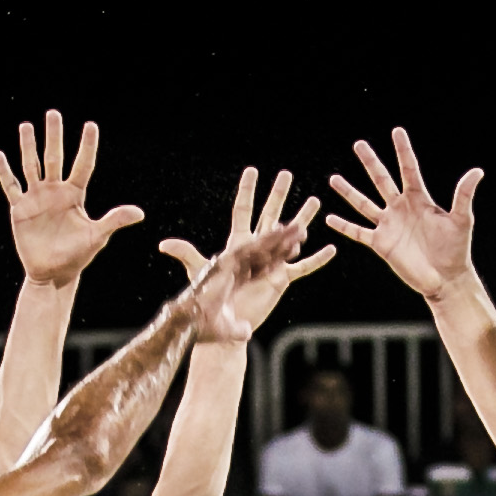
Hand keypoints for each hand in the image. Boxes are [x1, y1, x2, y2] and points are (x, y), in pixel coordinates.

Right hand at [0, 111, 143, 287]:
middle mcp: (55, 191)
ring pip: (32, 166)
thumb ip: (114, 221)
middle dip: (54, 136)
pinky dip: (4, 172)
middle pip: (54, 158)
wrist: (53, 273)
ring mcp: (37, 198)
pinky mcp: (20, 209)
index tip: (90, 125)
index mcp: (75, 195)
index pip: (82, 165)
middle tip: (53, 113)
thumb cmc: (77, 256)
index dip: (87, 146)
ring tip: (26, 126)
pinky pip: (11, 186)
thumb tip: (140, 213)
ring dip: (28, 146)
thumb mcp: (97, 236)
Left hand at [159, 168, 334, 338]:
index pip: (244, 211)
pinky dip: (316, 259)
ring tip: (316, 201)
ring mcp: (270, 263)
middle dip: (278, 194)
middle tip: (286, 173)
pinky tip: (331, 249)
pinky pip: (302, 268)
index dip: (247, 191)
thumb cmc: (209, 301)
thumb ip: (187, 255)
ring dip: (303, 218)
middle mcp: (256, 249)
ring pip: (290, 237)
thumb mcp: (200, 272)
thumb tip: (164, 244)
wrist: (222, 325)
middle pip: (269, 216)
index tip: (252, 170)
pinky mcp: (280, 280)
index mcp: (238, 244)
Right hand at [325, 129, 481, 303]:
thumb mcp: (461, 220)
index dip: (403, 150)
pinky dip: (344, 226)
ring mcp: (389, 225)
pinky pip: (358, 232)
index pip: (408, 169)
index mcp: (419, 199)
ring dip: (349, 192)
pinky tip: (329, 218)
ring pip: (364, 203)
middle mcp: (401, 208)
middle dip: (370, 162)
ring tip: (333, 179)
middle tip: (359, 144)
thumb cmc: (456, 249)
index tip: (397, 131)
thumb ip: (464, 195)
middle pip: (381, 180)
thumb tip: (477, 171)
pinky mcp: (381, 244)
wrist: (446, 278)